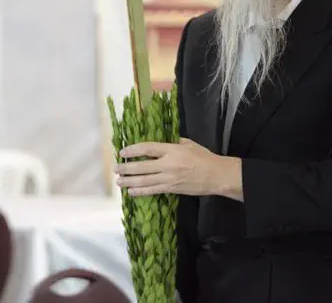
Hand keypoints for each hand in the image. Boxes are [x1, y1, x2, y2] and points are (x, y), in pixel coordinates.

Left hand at [114, 138, 241, 197]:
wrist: (217, 175)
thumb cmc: (204, 157)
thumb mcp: (188, 143)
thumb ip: (173, 142)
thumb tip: (159, 140)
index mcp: (172, 150)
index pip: (147, 149)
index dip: (133, 150)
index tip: (122, 151)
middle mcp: (167, 165)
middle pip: (141, 167)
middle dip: (126, 168)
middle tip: (115, 168)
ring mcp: (169, 178)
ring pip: (144, 181)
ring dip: (129, 181)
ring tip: (118, 181)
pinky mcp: (171, 189)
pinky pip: (152, 191)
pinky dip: (140, 192)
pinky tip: (131, 192)